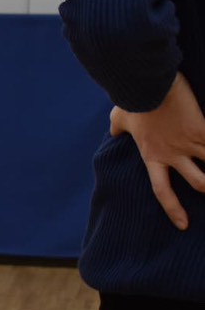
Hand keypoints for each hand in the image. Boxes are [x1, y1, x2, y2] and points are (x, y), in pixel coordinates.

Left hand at [108, 73, 204, 229]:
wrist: (146, 84)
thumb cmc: (133, 99)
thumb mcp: (120, 117)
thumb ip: (119, 128)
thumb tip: (113, 130)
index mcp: (152, 156)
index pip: (162, 191)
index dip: (173, 209)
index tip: (183, 225)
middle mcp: (173, 154)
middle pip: (198, 183)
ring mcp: (190, 142)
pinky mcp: (202, 128)